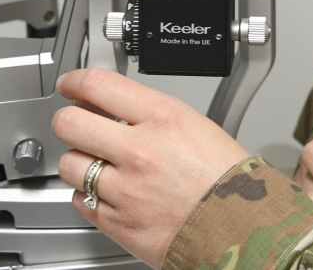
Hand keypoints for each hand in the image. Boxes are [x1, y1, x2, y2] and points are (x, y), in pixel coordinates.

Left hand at [52, 68, 252, 268]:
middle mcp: (140, 151)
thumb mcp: (198, 126)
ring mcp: (125, 189)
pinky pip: (80, 201)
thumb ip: (153, 115)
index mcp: (164, 119)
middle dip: (68, 119)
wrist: (244, 232)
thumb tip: (119, 107)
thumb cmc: (230, 182)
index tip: (70, 84)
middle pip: (70, 123)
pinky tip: (108, 192)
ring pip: (70, 164)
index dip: (75, 81)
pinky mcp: (118, 223)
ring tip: (98, 162)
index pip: (98, 85)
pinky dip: (89, 196)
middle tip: (74, 122)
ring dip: (79, 161)